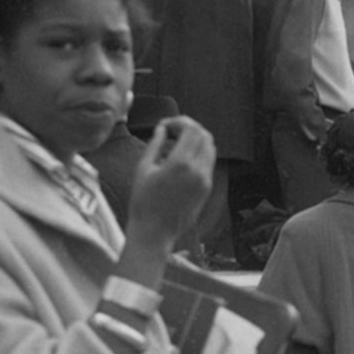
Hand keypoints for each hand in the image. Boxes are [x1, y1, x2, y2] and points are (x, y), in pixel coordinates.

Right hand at [124, 116, 215, 252]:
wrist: (154, 232)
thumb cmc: (143, 202)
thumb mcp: (143, 169)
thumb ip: (155, 145)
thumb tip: (162, 129)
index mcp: (180, 163)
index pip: (191, 129)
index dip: (179, 122)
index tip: (165, 125)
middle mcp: (198, 171)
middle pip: (204, 135)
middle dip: (189, 128)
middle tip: (172, 130)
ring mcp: (205, 180)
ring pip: (210, 148)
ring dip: (196, 140)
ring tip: (176, 144)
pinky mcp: (207, 189)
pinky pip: (208, 163)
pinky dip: (199, 154)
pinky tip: (182, 159)